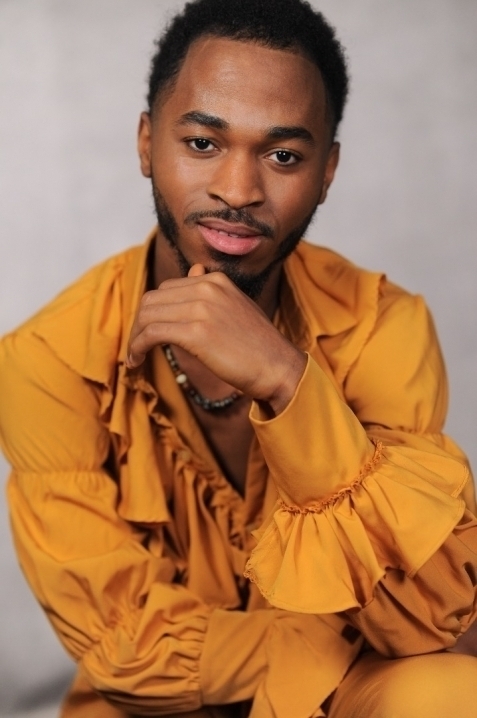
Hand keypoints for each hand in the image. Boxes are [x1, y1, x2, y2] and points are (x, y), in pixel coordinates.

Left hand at [126, 265, 306, 414]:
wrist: (277, 367)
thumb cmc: (258, 345)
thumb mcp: (236, 306)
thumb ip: (212, 292)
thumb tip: (194, 271)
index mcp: (215, 280)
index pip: (167, 289)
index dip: (153, 312)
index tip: (148, 333)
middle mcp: (207, 287)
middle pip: (152, 299)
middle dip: (139, 324)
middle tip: (137, 347)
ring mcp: (201, 308)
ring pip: (147, 315)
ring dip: (135, 338)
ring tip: (134, 357)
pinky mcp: (196, 332)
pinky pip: (151, 334)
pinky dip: (137, 347)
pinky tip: (137, 360)